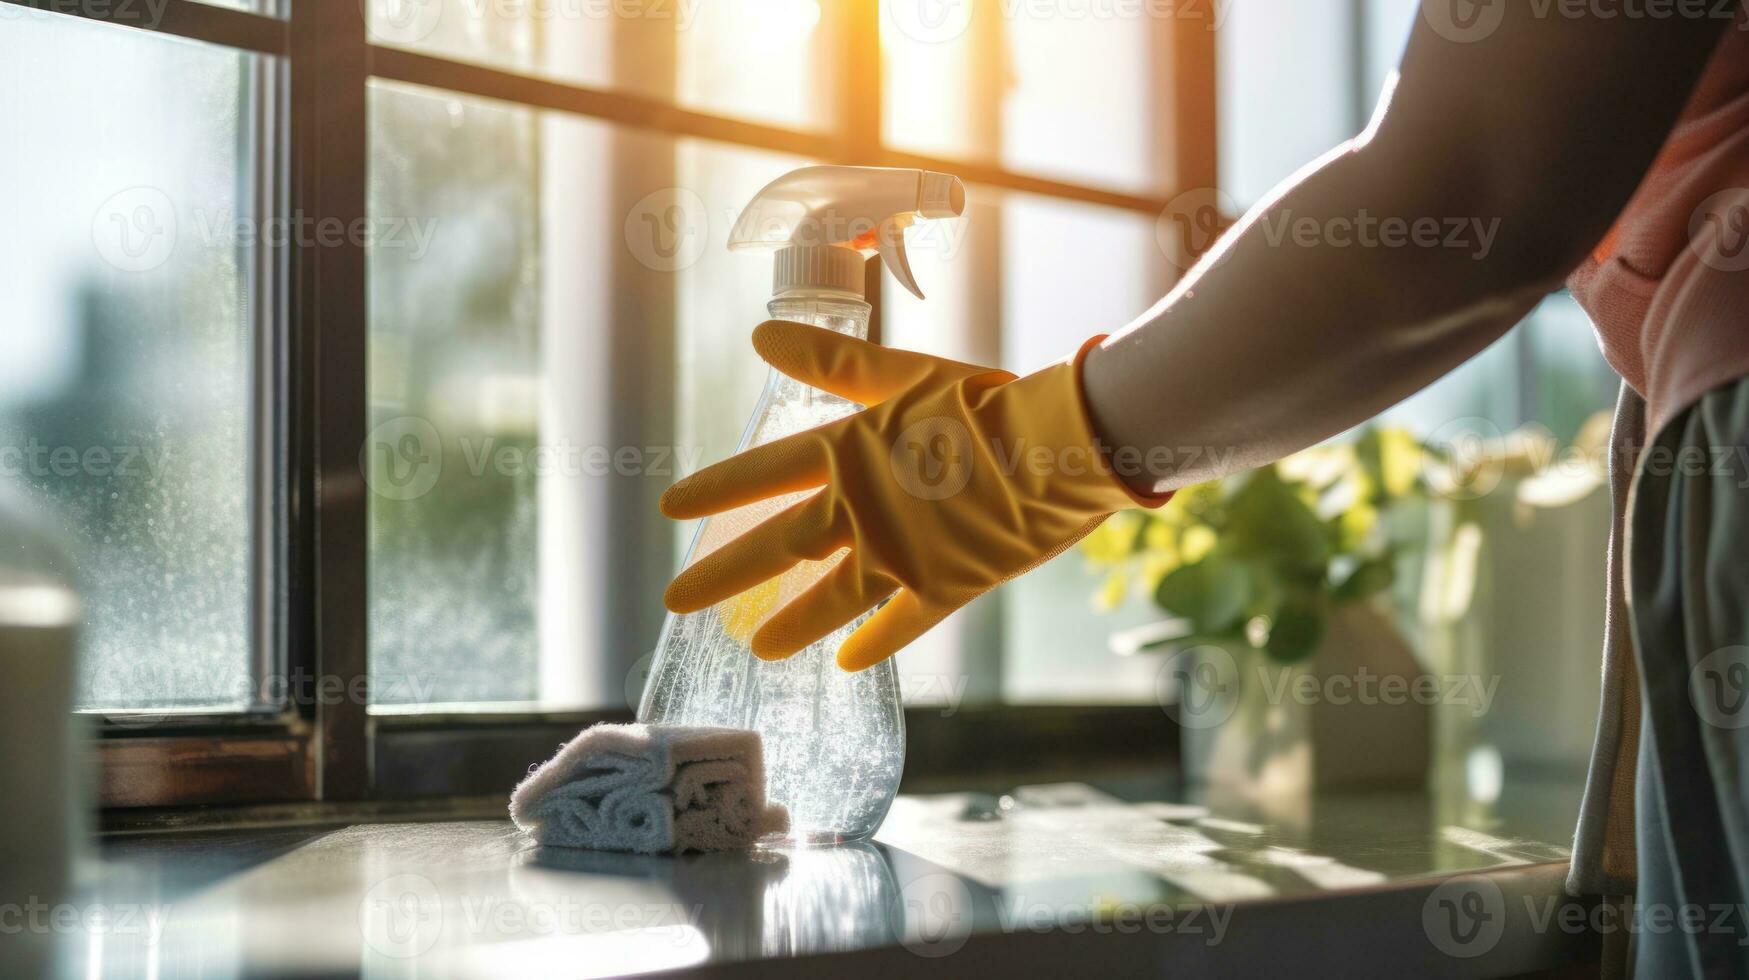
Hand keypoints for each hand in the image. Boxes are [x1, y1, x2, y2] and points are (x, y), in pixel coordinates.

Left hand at [661, 320, 1164, 670]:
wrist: (1052, 446)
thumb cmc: (981, 402)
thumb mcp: (902, 375)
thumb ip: (831, 363)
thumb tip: (760, 336)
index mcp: (845, 454)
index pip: (760, 474)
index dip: (713, 490)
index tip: (669, 508)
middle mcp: (858, 511)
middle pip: (773, 548)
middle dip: (719, 576)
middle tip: (674, 602)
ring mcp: (897, 556)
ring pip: (826, 602)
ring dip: (788, 625)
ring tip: (755, 649)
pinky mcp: (942, 587)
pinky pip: (899, 626)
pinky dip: (873, 645)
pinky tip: (846, 665)